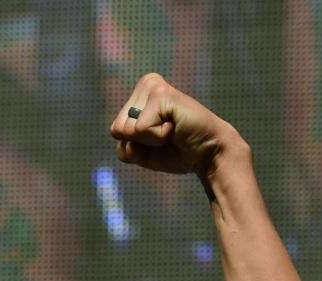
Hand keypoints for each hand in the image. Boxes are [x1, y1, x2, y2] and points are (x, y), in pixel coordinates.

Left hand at [110, 73, 239, 177]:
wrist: (206, 154)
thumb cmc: (175, 152)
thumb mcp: (140, 153)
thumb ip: (122, 143)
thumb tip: (120, 128)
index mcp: (137, 96)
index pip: (115, 131)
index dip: (135, 145)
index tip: (159, 138)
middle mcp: (145, 85)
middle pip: (117, 129)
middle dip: (139, 143)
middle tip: (165, 135)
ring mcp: (153, 87)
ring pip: (126, 129)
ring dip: (149, 139)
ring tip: (171, 130)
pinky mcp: (161, 93)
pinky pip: (140, 129)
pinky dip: (157, 137)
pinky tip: (174, 127)